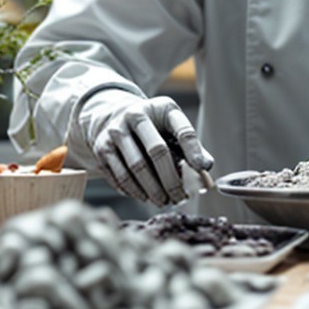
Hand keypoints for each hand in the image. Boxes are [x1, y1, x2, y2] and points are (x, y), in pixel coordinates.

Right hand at [80, 91, 212, 205]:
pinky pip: (119, 176)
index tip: (201, 169)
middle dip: (171, 180)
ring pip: (136, 168)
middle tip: (180, 197)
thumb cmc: (151, 125)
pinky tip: (145, 197)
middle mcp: (135, 115)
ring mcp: (115, 132)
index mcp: (160, 108)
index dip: (193, 151)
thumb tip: (206, 167)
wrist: (111, 115)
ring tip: (164, 201)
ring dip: (152, 190)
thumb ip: (190, 145)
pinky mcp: (101, 148)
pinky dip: (134, 191)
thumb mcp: (171, 125)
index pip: (182, 129)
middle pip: (157, 152)